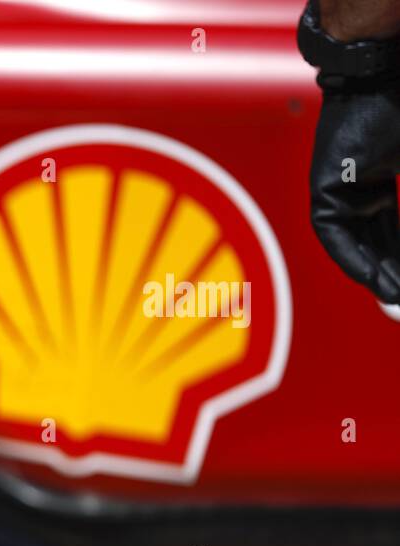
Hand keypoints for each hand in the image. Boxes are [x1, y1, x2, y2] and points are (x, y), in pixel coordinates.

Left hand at [308, 82, 399, 301]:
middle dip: (394, 273)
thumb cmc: (398, 114)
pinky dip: (353, 257)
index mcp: (379, 181)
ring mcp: (337, 188)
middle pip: (377, 243)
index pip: (393, 232)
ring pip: (357, 243)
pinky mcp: (323, 188)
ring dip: (376, 273)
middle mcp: (357, 189)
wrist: (382, 76)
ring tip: (396, 298)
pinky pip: (334, 234)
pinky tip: (373, 278)